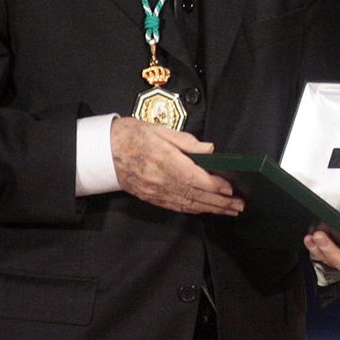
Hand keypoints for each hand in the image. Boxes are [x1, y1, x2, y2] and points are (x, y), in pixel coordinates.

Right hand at [110, 116, 241, 214]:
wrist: (101, 151)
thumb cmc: (131, 135)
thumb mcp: (159, 129)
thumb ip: (186, 141)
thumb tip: (210, 149)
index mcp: (163, 159)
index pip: (194, 178)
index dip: (213, 185)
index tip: (230, 188)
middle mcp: (160, 179)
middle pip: (194, 195)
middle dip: (219, 202)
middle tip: (239, 205)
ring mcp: (154, 191)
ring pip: (187, 204)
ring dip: (210, 209)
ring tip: (229, 211)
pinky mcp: (150, 197)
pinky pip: (175, 206)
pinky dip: (193, 209)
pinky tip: (205, 210)